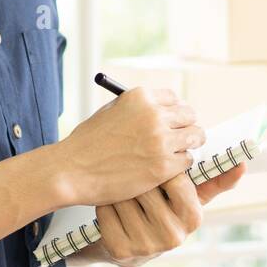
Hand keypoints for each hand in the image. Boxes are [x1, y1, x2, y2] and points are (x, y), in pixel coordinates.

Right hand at [57, 86, 204, 206]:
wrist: (72, 170)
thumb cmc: (87, 143)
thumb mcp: (112, 111)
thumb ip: (138, 109)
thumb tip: (161, 110)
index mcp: (140, 97)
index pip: (174, 98)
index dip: (174, 112)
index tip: (172, 122)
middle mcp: (154, 114)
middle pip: (189, 115)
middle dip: (185, 126)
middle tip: (180, 139)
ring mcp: (161, 140)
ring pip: (195, 137)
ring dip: (187, 145)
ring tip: (176, 154)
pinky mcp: (164, 166)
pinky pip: (187, 160)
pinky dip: (180, 165)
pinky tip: (166, 168)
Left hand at [94, 162, 248, 266]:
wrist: (130, 242)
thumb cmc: (164, 210)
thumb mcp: (190, 196)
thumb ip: (215, 180)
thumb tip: (243, 164)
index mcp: (193, 218)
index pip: (176, 178)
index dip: (162, 168)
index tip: (154, 164)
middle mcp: (173, 237)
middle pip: (149, 187)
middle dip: (138, 176)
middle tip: (132, 174)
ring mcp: (147, 246)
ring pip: (126, 197)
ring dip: (119, 187)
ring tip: (121, 189)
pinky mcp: (121, 250)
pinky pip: (108, 211)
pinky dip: (105, 203)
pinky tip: (111, 204)